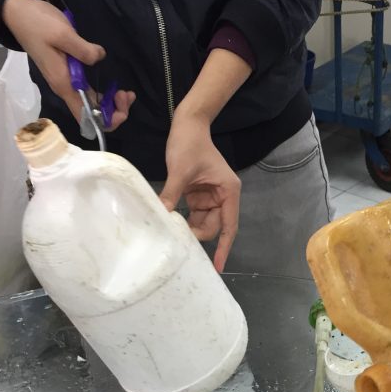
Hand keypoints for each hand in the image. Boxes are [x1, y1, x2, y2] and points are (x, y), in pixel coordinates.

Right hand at [1, 0, 134, 129]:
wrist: (18, 13)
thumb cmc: (37, 24)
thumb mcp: (62, 33)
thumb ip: (83, 50)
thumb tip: (99, 58)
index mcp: (64, 84)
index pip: (86, 116)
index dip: (106, 119)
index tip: (120, 104)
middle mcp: (66, 88)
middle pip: (93, 115)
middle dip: (115, 111)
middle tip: (127, 93)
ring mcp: (68, 82)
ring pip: (93, 105)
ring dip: (112, 104)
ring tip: (126, 92)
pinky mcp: (70, 74)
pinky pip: (90, 93)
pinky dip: (105, 94)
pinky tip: (115, 87)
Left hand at [159, 111, 240, 271]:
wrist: (187, 125)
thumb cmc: (190, 144)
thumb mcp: (180, 170)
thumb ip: (172, 194)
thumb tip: (161, 216)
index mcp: (228, 191)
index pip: (229, 226)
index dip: (224, 247)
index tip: (218, 267)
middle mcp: (222, 197)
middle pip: (214, 227)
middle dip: (197, 234)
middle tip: (177, 240)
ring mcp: (210, 197)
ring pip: (202, 223)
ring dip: (188, 228)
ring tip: (171, 230)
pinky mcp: (197, 195)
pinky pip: (192, 214)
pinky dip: (182, 219)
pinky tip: (171, 222)